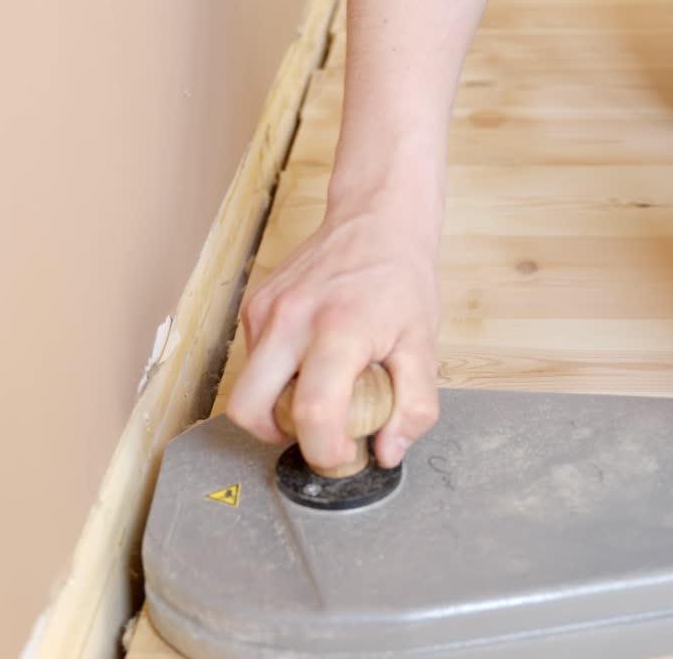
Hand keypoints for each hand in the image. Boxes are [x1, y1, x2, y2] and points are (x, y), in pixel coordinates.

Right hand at [225, 182, 441, 471]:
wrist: (376, 219)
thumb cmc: (401, 279)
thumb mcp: (423, 346)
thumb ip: (414, 406)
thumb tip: (387, 451)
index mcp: (339, 330)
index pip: (313, 412)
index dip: (325, 450)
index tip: (343, 453)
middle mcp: (291, 319)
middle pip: (248, 409)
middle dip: (277, 435)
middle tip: (315, 431)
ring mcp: (266, 310)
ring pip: (248, 386)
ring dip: (278, 402)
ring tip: (323, 384)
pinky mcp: (254, 306)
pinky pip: (253, 361)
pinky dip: (277, 374)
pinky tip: (311, 357)